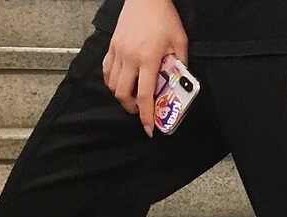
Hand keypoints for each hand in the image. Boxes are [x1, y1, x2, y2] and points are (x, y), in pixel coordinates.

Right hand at [102, 0, 187, 136]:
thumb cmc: (164, 17)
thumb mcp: (180, 41)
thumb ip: (180, 64)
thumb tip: (179, 83)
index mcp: (147, 58)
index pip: (144, 95)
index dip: (146, 116)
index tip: (149, 129)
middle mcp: (129, 58)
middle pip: (123, 94)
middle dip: (131, 108)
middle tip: (141, 110)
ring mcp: (118, 52)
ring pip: (112, 85)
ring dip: (121, 96)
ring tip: (132, 97)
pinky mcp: (111, 47)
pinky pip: (106, 72)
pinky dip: (112, 82)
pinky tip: (120, 83)